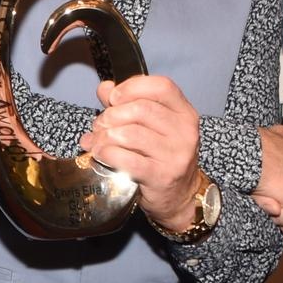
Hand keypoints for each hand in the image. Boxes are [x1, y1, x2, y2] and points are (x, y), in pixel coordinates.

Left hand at [84, 75, 202, 229]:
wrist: (179, 196)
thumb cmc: (162, 157)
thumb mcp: (151, 126)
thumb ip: (127, 103)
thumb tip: (104, 88)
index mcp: (184, 113)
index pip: (161, 87)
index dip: (132, 87)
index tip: (114, 97)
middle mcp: (184, 131)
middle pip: (140, 109)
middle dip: (111, 116)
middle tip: (99, 126)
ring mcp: (175, 155)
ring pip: (129, 134)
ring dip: (104, 136)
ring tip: (97, 142)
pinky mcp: (161, 176)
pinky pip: (125, 159)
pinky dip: (106, 154)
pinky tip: (100, 154)